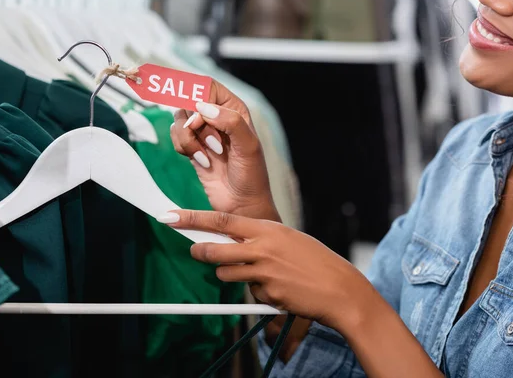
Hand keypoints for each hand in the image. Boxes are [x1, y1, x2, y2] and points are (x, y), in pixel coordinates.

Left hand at [159, 209, 374, 329]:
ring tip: (256, 273)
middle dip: (200, 251)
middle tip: (195, 250)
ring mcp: (263, 274)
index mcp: (267, 229)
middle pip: (215, 251)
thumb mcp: (288, 238)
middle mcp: (262, 249)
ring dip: (230, 274)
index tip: (171, 216)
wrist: (340, 288)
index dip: (193, 218)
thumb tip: (233, 242)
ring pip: (226, 274)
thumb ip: (260, 238)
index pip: (221, 220)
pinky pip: (250, 293)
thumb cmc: (315, 260)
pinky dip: (258, 291)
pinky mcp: (267, 295)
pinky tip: (278, 288)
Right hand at [170, 81, 277, 219]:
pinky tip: (202, 161)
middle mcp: (217, 116)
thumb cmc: (252, 176)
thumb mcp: (249, 146)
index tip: (198, 118)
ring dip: (189, 139)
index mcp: (234, 109)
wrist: (241, 205)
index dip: (197, 98)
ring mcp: (203, 132)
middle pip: (187, 100)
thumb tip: (203, 107)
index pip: (207, 86)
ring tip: (208, 155)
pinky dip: (184, 148)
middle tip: (212, 143)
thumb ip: (230, 121)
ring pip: (178, 119)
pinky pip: (176, 137)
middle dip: (194, 123)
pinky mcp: (192, 148)